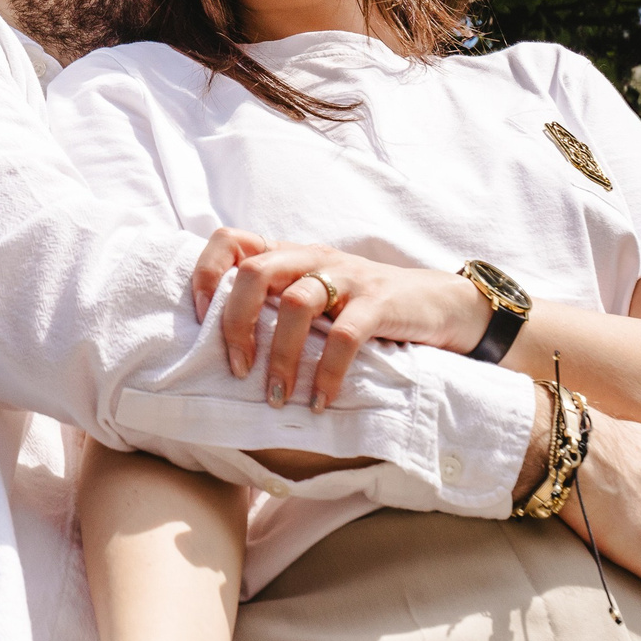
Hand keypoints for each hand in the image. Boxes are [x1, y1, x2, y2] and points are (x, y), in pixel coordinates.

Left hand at [211, 243, 487, 410]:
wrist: (440, 302)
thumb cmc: (365, 306)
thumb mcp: (317, 295)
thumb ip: (278, 303)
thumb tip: (224, 343)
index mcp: (290, 255)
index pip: (231, 240)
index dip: (206, 275)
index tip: (200, 321)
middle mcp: (312, 258)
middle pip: (254, 272)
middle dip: (236, 324)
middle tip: (239, 370)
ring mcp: (347, 277)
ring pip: (296, 303)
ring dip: (281, 356)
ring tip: (278, 397)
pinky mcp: (379, 302)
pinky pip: (344, 336)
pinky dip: (326, 372)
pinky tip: (321, 400)